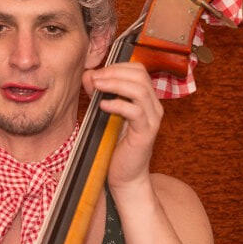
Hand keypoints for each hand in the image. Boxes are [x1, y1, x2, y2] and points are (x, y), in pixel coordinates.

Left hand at [82, 62, 163, 189]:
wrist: (125, 176)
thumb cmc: (115, 146)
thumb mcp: (104, 113)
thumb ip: (98, 93)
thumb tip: (89, 75)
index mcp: (146, 99)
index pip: (138, 70)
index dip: (117, 67)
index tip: (97, 72)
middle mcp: (153, 106)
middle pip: (141, 76)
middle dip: (114, 72)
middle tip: (95, 78)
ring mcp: (152, 119)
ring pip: (140, 90)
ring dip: (115, 84)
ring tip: (97, 87)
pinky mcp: (146, 133)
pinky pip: (135, 112)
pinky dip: (117, 105)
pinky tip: (102, 106)